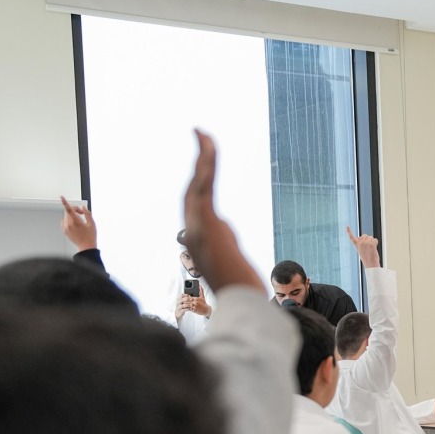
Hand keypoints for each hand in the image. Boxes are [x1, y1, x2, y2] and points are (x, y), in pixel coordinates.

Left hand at [60, 196, 97, 251]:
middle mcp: (69, 224)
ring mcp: (66, 228)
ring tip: (79, 221)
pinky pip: (64, 222)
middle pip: (68, 211)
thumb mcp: (92, 224)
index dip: (65, 202)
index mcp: (76, 221)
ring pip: (66, 216)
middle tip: (82, 214)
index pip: (69, 209)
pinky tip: (75, 225)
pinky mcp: (64, 231)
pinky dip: (69, 220)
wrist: (86, 246)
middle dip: (74, 210)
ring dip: (72, 215)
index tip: (62, 197)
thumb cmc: (90, 236)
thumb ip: (87, 214)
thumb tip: (83, 208)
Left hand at [174, 288, 209, 321]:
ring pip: (186, 304)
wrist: (207, 310)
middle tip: (179, 300)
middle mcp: (195, 302)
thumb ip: (201, 290)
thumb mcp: (202, 296)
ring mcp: (194, 306)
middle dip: (182, 300)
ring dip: (183, 304)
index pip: (188, 296)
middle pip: (186, 300)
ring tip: (180, 304)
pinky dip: (185, 308)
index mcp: (196, 298)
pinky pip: (188, 309)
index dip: (184, 296)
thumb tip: (200, 285)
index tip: (181, 296)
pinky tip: (183, 308)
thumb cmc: (204, 303)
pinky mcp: (193, 310)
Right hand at [182, 130, 262, 292]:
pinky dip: (207, 167)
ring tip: (204, 134)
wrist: (240, 299)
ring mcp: (199, 226)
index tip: (203, 161)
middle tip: (201, 135)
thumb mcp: (227, 261)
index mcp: (198, 237)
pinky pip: (205, 189)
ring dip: (203, 158)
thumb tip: (223, 233)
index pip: (195, 202)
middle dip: (199, 161)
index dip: (198, 179)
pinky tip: (208, 148)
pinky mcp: (208, 224)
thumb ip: (222, 242)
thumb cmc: (238, 287)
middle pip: (193, 188)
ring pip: (198, 184)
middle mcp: (194, 229)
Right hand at [344, 225, 380, 267]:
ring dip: (372, 242)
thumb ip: (361, 244)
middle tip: (368, 248)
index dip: (349, 232)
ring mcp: (366, 243)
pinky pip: (375, 240)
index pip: (352, 238)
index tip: (347, 226)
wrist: (371, 264)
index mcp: (357, 245)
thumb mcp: (361, 250)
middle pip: (365, 235)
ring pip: (371, 237)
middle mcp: (360, 243)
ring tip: (371, 249)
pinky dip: (376, 243)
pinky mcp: (371, 244)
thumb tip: (361, 237)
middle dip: (368, 239)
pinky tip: (374, 249)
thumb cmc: (367, 259)